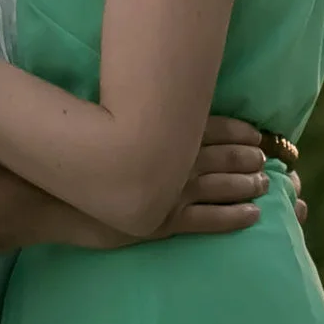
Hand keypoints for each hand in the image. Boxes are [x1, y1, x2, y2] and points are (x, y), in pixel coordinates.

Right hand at [48, 117, 303, 247]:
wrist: (54, 192)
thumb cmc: (79, 150)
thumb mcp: (112, 121)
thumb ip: (141, 115)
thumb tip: (159, 103)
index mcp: (164, 131)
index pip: (213, 126)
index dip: (239, 131)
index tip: (257, 133)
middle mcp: (175, 157)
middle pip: (225, 155)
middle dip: (250, 158)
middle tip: (268, 160)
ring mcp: (172, 190)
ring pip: (223, 185)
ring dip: (248, 184)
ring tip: (265, 183)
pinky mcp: (165, 220)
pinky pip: (210, 219)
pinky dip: (234, 216)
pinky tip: (253, 215)